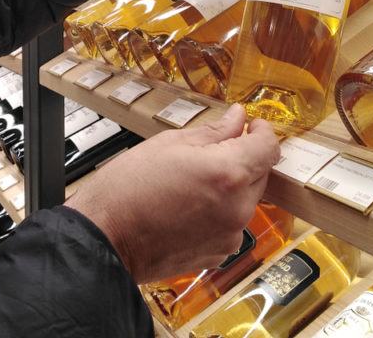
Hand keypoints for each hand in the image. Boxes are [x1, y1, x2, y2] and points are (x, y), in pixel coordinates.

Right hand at [65, 104, 279, 283]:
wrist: (104, 240)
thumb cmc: (127, 189)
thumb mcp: (169, 144)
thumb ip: (213, 132)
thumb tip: (238, 119)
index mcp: (228, 173)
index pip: (269, 147)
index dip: (263, 131)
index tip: (253, 124)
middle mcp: (237, 207)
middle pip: (260, 173)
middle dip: (243, 158)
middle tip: (212, 150)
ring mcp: (230, 234)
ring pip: (245, 199)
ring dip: (230, 186)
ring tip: (192, 182)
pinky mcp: (218, 253)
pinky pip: (231, 223)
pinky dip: (219, 211)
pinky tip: (189, 206)